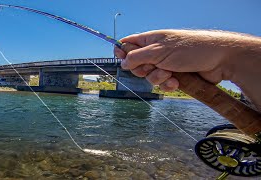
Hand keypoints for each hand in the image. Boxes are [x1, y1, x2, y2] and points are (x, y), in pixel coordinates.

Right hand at [114, 30, 236, 91]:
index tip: (120, 58)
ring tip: (170, 73)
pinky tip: (177, 82)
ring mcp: (165, 64)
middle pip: (136, 65)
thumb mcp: (159, 51)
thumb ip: (138, 57)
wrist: (218, 60)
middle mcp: (156, 52)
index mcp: (150, 40)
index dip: (122, 51)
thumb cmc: (189, 49)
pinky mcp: (173, 76)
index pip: (128, 44)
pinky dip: (168, 85)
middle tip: (154, 66)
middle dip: (144, 70)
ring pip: (149, 77)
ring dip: (158, 78)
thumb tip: (123, 62)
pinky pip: (162, 84)